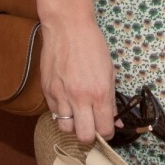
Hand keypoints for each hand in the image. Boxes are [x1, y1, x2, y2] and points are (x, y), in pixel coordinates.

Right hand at [41, 16, 115, 146]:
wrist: (68, 28)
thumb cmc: (93, 46)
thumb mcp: (110, 73)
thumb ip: (111, 101)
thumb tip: (117, 122)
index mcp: (99, 93)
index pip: (104, 129)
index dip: (107, 134)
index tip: (107, 129)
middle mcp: (79, 98)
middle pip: (84, 136)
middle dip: (90, 135)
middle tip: (92, 125)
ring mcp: (61, 95)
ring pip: (65, 129)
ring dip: (73, 125)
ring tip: (78, 115)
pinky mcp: (47, 91)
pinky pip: (54, 113)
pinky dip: (62, 112)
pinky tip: (67, 102)